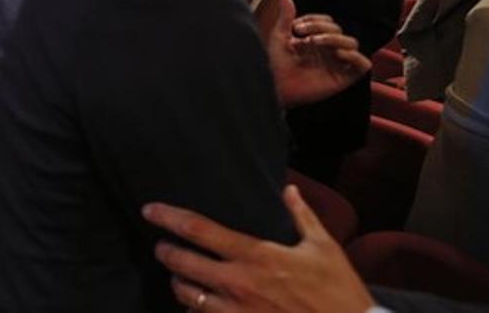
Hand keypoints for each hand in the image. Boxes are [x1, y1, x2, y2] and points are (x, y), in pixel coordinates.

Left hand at [142, 185, 374, 312]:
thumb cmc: (338, 291)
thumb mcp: (323, 248)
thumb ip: (302, 215)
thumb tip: (288, 188)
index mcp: (256, 255)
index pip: (199, 230)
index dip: (169, 217)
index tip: (150, 210)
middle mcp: (238, 282)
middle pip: (181, 263)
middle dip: (165, 252)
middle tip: (161, 247)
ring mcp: (235, 311)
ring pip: (186, 295)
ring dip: (178, 284)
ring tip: (179, 277)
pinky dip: (194, 310)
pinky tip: (197, 305)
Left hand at [267, 0, 370, 106]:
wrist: (275, 86)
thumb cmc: (275, 64)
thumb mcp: (279, 37)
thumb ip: (286, 17)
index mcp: (315, 40)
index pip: (327, 22)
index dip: (316, 20)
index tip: (297, 27)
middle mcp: (328, 51)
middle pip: (339, 30)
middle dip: (322, 28)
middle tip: (304, 36)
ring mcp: (337, 63)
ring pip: (352, 43)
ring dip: (335, 38)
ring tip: (315, 42)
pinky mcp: (344, 78)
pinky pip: (363, 64)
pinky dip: (355, 56)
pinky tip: (337, 53)